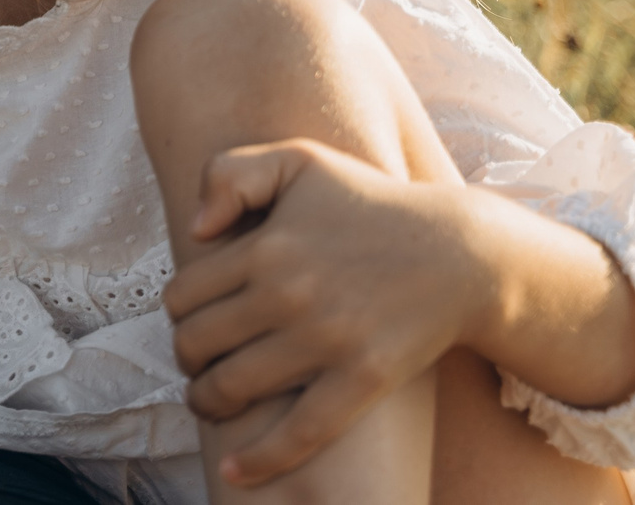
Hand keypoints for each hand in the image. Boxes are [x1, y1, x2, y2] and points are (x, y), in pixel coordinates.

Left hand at [162, 139, 493, 487]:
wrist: (459, 252)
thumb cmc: (370, 204)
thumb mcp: (299, 160)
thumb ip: (231, 173)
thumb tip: (195, 228)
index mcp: (264, 246)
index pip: (183, 294)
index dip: (175, 313)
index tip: (188, 320)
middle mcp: (287, 295)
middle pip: (198, 344)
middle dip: (185, 359)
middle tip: (195, 363)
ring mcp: (325, 340)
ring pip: (234, 388)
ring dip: (206, 403)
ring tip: (209, 402)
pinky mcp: (363, 379)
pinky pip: (300, 432)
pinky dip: (261, 459)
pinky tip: (235, 473)